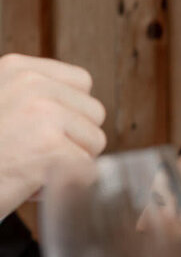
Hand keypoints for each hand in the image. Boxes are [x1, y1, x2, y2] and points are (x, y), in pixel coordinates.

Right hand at [0, 53, 106, 215]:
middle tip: (34, 154)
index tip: (46, 131)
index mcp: (18, 69)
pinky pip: (87, 171)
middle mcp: (32, 84)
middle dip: (74, 141)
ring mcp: (44, 114)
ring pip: (95, 143)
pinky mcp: (50, 147)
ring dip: (69, 164)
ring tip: (29, 168)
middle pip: (94, 113)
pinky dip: (65, 186)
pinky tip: (30, 184)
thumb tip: (81, 109)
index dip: (72, 113)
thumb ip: (31, 97)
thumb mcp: (0, 106)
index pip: (82, 82)